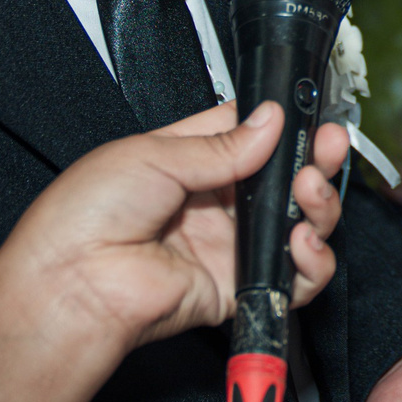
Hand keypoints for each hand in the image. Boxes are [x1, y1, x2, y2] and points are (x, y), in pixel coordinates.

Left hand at [0, 102, 342, 378]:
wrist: (73, 283)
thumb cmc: (85, 216)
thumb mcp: (154, 154)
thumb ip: (221, 144)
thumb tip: (272, 120)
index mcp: (189, 160)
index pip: (252, 135)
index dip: (284, 126)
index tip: (309, 115)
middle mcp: (214, 203)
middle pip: (286, 179)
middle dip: (314, 161)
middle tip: (328, 147)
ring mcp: (229, 246)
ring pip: (300, 224)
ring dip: (318, 204)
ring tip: (309, 191)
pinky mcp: (239, 286)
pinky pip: (295, 277)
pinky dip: (313, 260)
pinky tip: (302, 240)